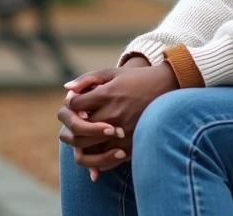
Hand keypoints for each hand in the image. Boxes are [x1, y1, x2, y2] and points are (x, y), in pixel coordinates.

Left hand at [64, 63, 179, 175]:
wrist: (167, 88)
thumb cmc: (135, 79)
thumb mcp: (111, 73)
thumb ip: (87, 80)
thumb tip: (66, 90)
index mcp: (107, 94)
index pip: (75, 105)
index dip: (72, 104)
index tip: (77, 104)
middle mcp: (114, 114)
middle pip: (78, 129)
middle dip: (74, 125)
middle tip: (79, 121)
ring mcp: (123, 131)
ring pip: (89, 147)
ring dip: (83, 143)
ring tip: (87, 134)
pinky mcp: (132, 144)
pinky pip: (106, 158)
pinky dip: (98, 156)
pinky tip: (100, 146)